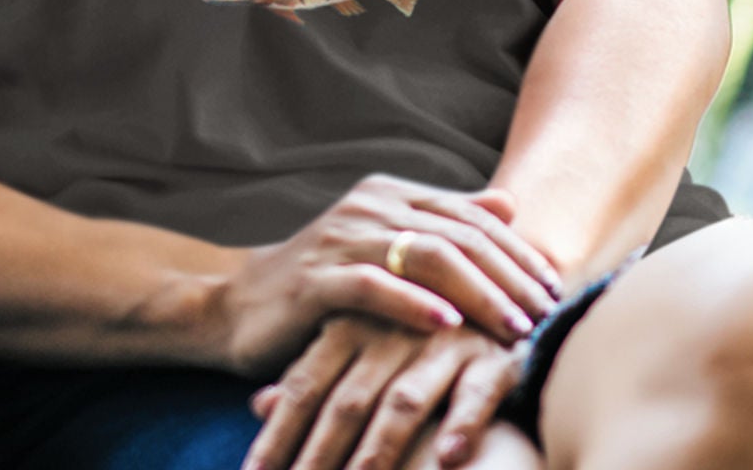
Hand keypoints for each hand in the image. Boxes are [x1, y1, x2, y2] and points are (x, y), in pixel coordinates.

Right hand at [219, 177, 559, 372]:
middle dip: (509, 276)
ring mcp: (339, 240)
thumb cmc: (328, 281)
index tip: (555, 289)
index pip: (469, 215)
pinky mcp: (315, 279)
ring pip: (424, 255)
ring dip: (479, 292)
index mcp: (387, 194)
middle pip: (456, 234)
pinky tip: (447, 323)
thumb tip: (508, 203)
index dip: (518, 252)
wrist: (242, 305)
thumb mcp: (388, 246)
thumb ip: (444, 223)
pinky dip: (413, 302)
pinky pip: (371, 284)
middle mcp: (366, 207)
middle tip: (547, 315)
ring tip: (514, 326)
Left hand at [241, 317, 524, 469]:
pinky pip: (474, 394)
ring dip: (378, 451)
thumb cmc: (414, 339)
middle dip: (318, 454)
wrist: (495, 299)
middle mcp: (388, 332)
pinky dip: (460, 425)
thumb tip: (257, 404)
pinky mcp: (492, 357)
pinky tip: (447, 459)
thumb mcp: (358, 351)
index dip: (279, 433)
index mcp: (348, 325)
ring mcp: (439, 344)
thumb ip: (314, 377)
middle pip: (346, 400)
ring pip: (402, 403)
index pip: (304, 386)